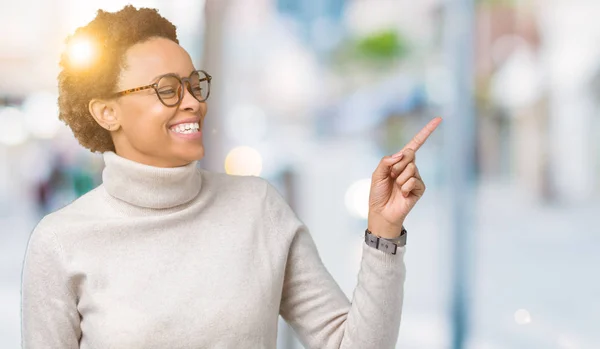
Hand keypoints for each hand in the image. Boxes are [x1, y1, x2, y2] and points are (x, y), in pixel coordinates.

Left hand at [367, 117, 441, 238]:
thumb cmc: (378, 194)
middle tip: (392, 176)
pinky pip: (414, 181)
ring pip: (411, 168)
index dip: (426, 132)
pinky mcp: (420, 188)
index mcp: (399, 161)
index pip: (415, 143)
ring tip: (396, 187)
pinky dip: (405, 187)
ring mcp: (416, 177)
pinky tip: (402, 194)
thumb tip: (403, 153)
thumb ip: (387, 161)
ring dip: (400, 178)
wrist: (382, 212)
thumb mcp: (377, 174)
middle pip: (410, 154)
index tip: (438, 119)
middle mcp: (409, 167)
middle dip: (398, 164)